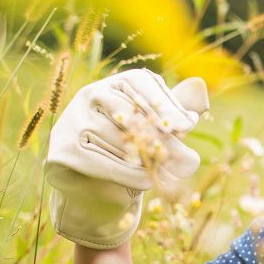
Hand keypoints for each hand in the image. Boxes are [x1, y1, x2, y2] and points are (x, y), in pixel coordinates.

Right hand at [45, 68, 208, 248]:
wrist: (90, 181)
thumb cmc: (131, 148)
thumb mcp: (156, 129)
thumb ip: (175, 114)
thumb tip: (199, 96)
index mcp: (115, 83)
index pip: (139, 81)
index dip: (165, 103)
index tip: (187, 126)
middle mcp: (90, 95)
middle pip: (131, 112)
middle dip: (162, 138)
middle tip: (187, 159)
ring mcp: (73, 120)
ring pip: (119, 140)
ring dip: (148, 160)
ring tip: (170, 172)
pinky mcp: (64, 150)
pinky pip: (104, 162)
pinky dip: (130, 175)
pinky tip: (148, 182)